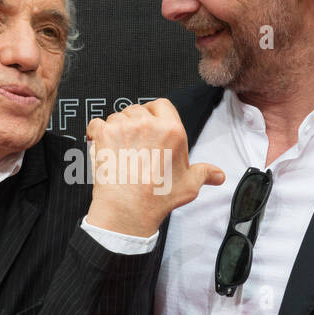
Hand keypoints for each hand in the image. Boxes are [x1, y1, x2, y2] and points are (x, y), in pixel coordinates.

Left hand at [85, 99, 224, 236]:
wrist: (128, 210)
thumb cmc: (157, 197)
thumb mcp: (188, 185)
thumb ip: (204, 174)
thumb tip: (217, 175)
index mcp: (171, 130)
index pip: (162, 104)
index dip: (155, 115)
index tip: (151, 128)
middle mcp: (147, 124)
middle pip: (138, 109)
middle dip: (135, 123)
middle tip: (134, 145)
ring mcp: (124, 127)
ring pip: (117, 116)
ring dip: (117, 129)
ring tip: (121, 150)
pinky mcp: (104, 134)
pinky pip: (96, 124)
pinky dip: (96, 133)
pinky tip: (103, 148)